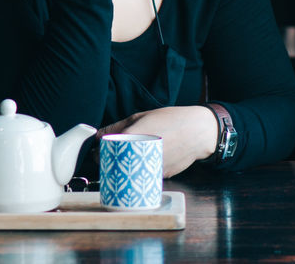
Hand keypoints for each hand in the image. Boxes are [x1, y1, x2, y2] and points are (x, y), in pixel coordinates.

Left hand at [96, 106, 218, 177]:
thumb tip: (97, 135)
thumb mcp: (141, 116)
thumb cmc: (169, 120)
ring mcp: (150, 169)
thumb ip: (117, 126)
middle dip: (111, 164)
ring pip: (130, 175)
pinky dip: (142, 172)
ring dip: (127, 170)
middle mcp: (140, 156)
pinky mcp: (161, 177)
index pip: (104, 154)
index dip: (99, 155)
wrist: (197, 132)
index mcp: (132, 138)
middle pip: (115, 168)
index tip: (100, 153)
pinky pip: (145, 176)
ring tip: (132, 159)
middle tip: (114, 157)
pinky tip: (148, 162)